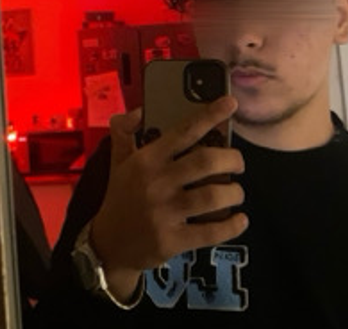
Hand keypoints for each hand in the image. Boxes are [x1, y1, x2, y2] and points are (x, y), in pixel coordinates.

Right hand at [90, 95, 248, 301]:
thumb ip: (125, 132)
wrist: (108, 245)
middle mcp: (157, 182)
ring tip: (235, 192)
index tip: (230, 103)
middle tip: (237, 163)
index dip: (210, 115)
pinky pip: (212, 232)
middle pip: (207, 162)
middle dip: (232, 159)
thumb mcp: (118, 161)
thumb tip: (138, 111)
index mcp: (146, 160)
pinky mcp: (172, 240)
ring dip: (234, 192)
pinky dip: (232, 225)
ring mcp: (164, 213)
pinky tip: (239, 219)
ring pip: (214, 196)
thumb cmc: (120, 198)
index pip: (183, 131)